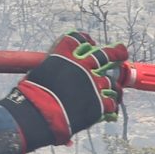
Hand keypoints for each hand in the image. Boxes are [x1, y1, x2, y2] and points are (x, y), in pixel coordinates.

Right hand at [0, 32, 127, 148]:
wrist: (40, 114)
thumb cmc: (32, 95)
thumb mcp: (39, 73)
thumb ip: (51, 70)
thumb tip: (50, 73)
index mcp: (65, 55)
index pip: (79, 39)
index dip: (86, 40)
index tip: (90, 42)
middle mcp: (82, 66)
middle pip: (105, 54)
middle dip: (116, 52)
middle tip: (122, 51)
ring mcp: (93, 83)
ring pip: (111, 82)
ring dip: (113, 86)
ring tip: (116, 90)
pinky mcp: (99, 102)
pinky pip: (112, 102)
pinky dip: (112, 106)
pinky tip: (111, 110)